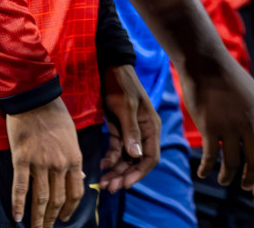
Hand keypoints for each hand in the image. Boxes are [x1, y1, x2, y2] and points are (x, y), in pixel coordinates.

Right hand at [5, 97, 84, 227]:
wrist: (35, 99)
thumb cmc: (55, 115)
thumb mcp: (72, 136)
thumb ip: (75, 159)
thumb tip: (80, 177)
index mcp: (74, 158)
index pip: (76, 191)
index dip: (70, 208)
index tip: (65, 218)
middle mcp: (59, 164)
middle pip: (58, 199)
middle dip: (53, 218)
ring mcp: (40, 163)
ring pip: (41, 198)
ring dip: (38, 217)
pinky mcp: (21, 159)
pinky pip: (20, 186)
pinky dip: (18, 204)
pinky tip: (17, 217)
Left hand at [99, 64, 160, 191]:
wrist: (110, 66)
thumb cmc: (121, 84)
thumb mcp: (126, 106)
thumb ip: (131, 131)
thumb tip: (136, 156)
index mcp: (151, 126)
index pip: (151, 157)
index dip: (139, 173)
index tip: (124, 185)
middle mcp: (143, 132)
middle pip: (137, 161)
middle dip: (125, 175)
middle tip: (109, 188)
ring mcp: (131, 131)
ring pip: (126, 158)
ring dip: (116, 171)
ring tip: (103, 182)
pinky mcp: (119, 129)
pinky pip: (116, 149)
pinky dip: (110, 158)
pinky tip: (102, 165)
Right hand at [178, 55, 253, 190]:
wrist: (207, 64)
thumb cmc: (228, 77)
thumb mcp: (253, 94)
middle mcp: (250, 123)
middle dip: (251, 177)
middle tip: (245, 186)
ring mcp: (230, 126)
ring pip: (233, 163)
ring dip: (228, 177)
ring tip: (223, 180)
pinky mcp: (210, 128)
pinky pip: (211, 158)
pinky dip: (207, 169)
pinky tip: (203, 172)